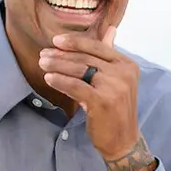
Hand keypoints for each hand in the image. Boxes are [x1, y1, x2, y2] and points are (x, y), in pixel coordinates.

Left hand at [39, 27, 156, 170]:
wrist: (123, 140)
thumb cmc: (116, 110)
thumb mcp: (117, 80)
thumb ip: (110, 56)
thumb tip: (110, 29)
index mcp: (127, 65)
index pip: (98, 47)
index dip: (75, 42)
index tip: (56, 41)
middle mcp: (123, 73)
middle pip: (86, 58)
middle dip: (61, 55)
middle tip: (43, 55)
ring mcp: (114, 86)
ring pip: (79, 69)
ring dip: (57, 65)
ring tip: (42, 64)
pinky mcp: (103, 101)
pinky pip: (75, 85)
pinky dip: (60, 81)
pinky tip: (49, 79)